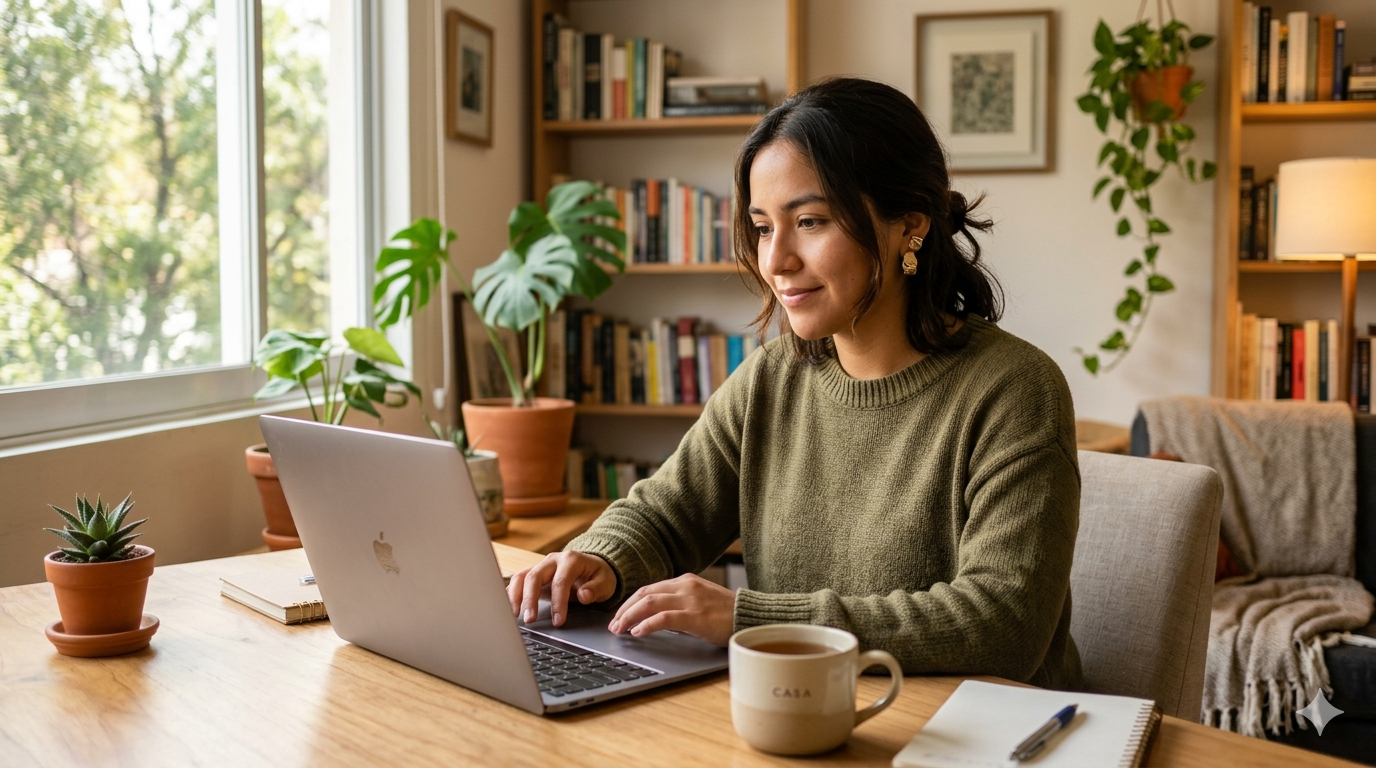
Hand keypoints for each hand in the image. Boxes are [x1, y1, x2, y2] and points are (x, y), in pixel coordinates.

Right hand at [507, 550, 616, 626]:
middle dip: (530, 599)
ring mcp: (541, 566)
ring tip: (515, 615)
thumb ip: (595, 589)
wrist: (592, 566)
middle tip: (530, 619)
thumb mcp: (605, 582)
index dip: (558, 603)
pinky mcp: (534, 574)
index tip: (558, 621)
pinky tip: (510, 608)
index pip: (560, 582)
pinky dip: (512, 594)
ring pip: (522, 577)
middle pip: (534, 576)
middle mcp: (553, 560)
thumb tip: (583, 595)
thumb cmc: (599, 575)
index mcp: (571, 560)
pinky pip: (518, 581)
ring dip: (516, 596)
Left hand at [608, 574, 736, 645]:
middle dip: (625, 610)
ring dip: (630, 617)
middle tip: (614, 625)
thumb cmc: (727, 614)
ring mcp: (690, 600)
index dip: (630, 602)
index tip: (620, 616)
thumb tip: (656, 619)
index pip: (649, 589)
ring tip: (620, 629)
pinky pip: (664, 618)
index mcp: (685, 581)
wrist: (751, 617)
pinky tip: (638, 632)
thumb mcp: (700, 602)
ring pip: (649, 603)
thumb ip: (679, 605)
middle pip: (644, 594)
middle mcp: (685, 586)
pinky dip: (647, 624)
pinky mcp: (695, 616)